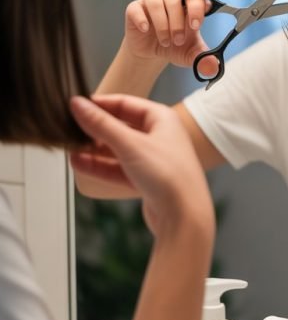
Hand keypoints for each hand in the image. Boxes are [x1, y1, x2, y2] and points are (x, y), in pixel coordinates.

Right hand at [69, 94, 214, 239]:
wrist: (185, 217)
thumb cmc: (169, 176)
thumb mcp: (130, 144)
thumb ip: (101, 124)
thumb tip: (78, 104)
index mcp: (162, 119)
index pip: (125, 103)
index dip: (100, 104)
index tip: (77, 106)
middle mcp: (159, 136)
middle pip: (120, 126)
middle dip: (95, 129)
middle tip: (70, 128)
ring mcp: (152, 159)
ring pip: (118, 149)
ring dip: (95, 149)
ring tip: (70, 147)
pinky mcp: (146, 180)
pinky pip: (119, 168)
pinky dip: (100, 166)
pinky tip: (79, 164)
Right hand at [124, 0, 218, 78]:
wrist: (153, 53)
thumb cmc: (175, 45)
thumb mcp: (192, 53)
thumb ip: (204, 58)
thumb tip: (213, 67)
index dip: (196, 3)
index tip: (196, 25)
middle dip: (178, 20)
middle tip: (179, 40)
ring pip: (156, 2)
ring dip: (162, 24)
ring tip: (166, 42)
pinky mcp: (134, 9)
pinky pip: (136, 8)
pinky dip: (142, 20)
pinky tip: (146, 30)